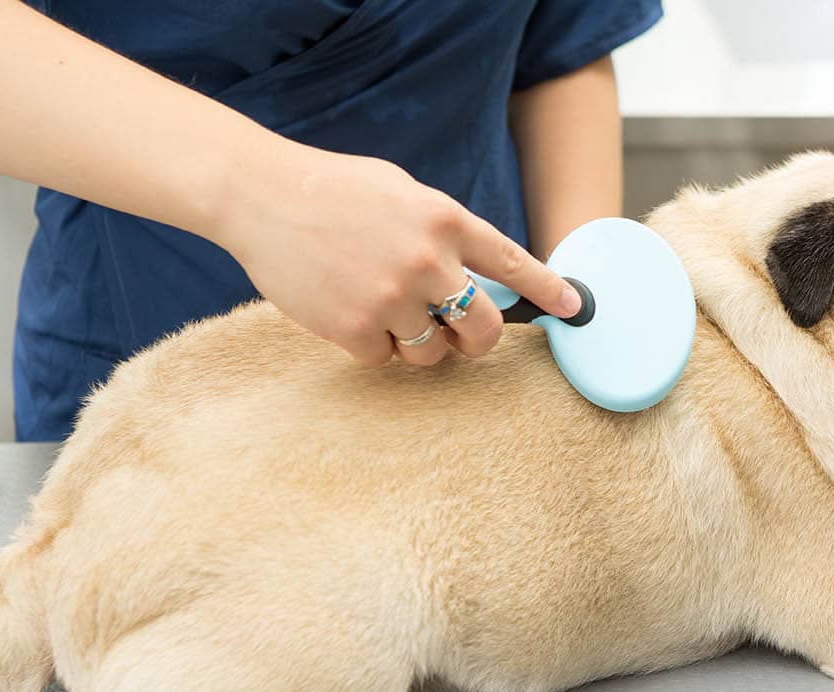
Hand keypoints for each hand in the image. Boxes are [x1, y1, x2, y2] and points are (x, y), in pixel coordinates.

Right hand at [211, 140, 581, 366]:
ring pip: (433, 352)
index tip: (574, 308)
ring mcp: (389, 298)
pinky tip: (350, 312)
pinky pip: (385, 359)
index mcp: (442, 218)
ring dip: (421, 343)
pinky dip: (374, 346)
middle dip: (479, 340)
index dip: (548, 289)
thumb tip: (477, 278)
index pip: (511, 262)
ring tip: (389, 312)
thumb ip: (442, 232)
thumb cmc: (333, 191)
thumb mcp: (401, 193)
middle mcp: (425, 260)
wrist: (259, 195)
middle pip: (483, 328)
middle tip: (464, 336)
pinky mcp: (352, 329)